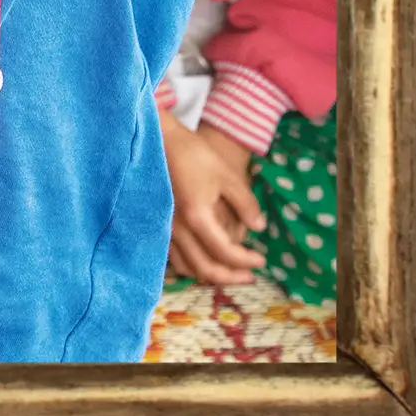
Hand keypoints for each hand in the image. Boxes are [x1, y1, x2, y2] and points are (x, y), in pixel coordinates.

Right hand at [162, 111, 265, 283]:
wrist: (157, 138)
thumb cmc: (193, 154)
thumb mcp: (227, 175)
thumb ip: (246, 204)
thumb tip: (260, 228)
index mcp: (197, 217)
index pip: (226, 253)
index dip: (247, 261)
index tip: (261, 260)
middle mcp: (177, 230)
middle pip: (205, 269)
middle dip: (231, 277)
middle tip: (249, 276)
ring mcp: (162, 228)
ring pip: (186, 267)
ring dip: (209, 275)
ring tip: (227, 270)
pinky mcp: (154, 224)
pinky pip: (173, 257)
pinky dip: (190, 265)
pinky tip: (201, 257)